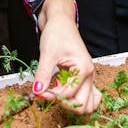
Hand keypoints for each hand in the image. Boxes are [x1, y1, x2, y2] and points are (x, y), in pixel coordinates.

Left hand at [32, 0, 100, 114]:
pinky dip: (76, 100)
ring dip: (71, 105)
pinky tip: (61, 92)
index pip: (68, 95)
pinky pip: (87, 97)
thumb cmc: (57, 33)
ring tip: (55, 95)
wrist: (61, 22)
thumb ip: (43, 74)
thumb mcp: (47, 53)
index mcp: (84, 68)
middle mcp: (90, 75)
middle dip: (63, 104)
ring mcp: (89, 78)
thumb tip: (36, 92)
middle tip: (47, 95)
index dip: (51, 96)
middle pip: (82, 105)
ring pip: (87, 104)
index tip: (37, 92)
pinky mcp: (84, 78)